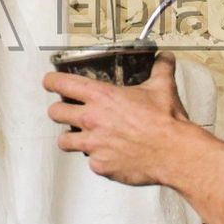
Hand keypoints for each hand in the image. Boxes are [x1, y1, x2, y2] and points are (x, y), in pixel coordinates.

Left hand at [43, 54, 190, 184]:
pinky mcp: (100, 166)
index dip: (51, 81)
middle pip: (55, 113)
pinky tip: (109, 154)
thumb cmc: (166, 121)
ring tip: (81, 137)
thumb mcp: (162, 87)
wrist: (174, 152)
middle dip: (59, 111)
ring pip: (63, 141)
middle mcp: (91, 120)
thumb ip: (160, 68)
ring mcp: (93, 145)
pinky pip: (90, 161)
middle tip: (67, 112)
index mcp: (101, 96)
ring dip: (70, 138)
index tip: (50, 82)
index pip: (61, 84)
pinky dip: (97, 158)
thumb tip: (164, 58)